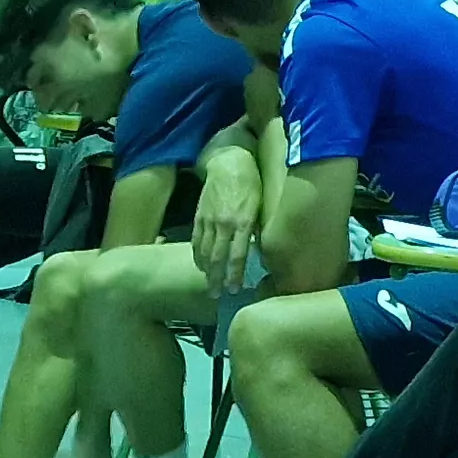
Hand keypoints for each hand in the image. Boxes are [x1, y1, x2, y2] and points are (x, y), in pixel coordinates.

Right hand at [193, 151, 259, 283]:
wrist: (230, 163)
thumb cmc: (252, 184)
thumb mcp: (261, 206)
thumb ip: (258, 230)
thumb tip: (258, 252)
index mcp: (243, 222)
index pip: (237, 256)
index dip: (235, 275)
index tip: (234, 289)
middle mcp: (224, 224)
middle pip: (218, 258)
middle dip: (218, 279)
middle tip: (217, 295)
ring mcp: (209, 220)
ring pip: (205, 252)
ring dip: (207, 271)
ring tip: (209, 285)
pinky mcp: (200, 215)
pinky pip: (196, 240)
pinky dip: (197, 255)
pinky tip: (199, 265)